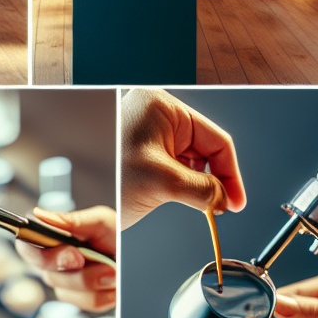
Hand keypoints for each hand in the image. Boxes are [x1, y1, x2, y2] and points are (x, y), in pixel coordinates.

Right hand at [14, 206, 118, 312]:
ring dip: (96, 282)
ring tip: (114, 270)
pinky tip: (114, 283)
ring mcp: (67, 284)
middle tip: (103, 264)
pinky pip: (87, 303)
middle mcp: (54, 263)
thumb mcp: (100, 221)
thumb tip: (39, 215)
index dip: (41, 254)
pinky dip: (106, 294)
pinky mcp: (82, 299)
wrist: (138, 254)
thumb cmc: (117, 233)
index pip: (26, 247)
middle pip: (49, 276)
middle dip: (79, 273)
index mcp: (52, 239)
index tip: (73, 254)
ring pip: (68, 292)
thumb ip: (71, 220)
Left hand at [120, 89, 245, 228]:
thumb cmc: (110, 175)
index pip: (216, 140)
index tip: (236, 200)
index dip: (231, 173)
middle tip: (220, 208)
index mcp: (164, 109)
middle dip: (214, 180)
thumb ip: (202, 190)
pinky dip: (186, 188)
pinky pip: (178, 170)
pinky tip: (183, 200)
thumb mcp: (162, 182)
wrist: (81, 194)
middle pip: (206, 151)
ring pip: (193, 163)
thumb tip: (225, 200)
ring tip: (197, 205)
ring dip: (199, 186)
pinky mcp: (147, 154)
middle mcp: (159, 118)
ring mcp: (153, 136)